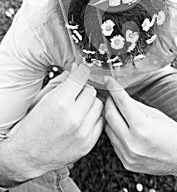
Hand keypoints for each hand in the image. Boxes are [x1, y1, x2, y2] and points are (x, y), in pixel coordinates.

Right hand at [5, 64, 103, 179]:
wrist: (27, 156)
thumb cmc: (32, 127)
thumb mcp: (42, 99)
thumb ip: (62, 81)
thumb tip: (77, 68)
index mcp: (60, 102)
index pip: (83, 75)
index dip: (81, 71)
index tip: (80, 72)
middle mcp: (74, 117)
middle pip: (91, 90)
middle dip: (83, 89)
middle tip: (74, 94)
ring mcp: (83, 132)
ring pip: (99, 104)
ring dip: (90, 103)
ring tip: (77, 108)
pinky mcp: (88, 143)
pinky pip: (100, 121)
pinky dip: (93, 118)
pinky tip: (81, 119)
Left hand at [104, 76, 176, 177]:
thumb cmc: (174, 134)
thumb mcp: (155, 114)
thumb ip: (134, 104)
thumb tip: (119, 95)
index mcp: (142, 128)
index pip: (121, 102)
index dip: (113, 88)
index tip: (108, 80)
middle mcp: (132, 143)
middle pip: (110, 115)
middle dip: (109, 101)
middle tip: (112, 95)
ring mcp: (128, 155)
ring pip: (108, 129)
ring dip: (111, 117)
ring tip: (118, 110)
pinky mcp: (127, 163)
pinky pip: (114, 142)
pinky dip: (115, 131)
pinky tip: (123, 126)